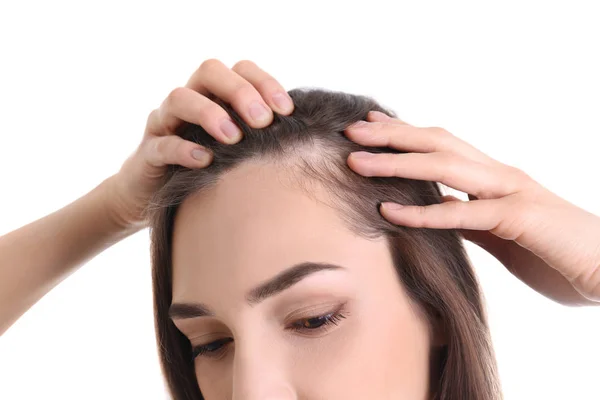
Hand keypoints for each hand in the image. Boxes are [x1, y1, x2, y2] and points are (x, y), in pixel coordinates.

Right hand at [106, 59, 293, 229]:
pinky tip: (204, 160)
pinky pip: (161, 143)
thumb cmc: (210, 167)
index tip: (286, 111)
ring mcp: (165, 123)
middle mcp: (190, 100)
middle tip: (262, 121)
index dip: (264, 83)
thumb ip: (263, 136)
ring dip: (210, 114)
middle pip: (209, 71)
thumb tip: (308, 136)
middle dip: (239, 92)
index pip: (241, 69)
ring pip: (179, 98)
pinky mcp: (148, 152)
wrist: (159, 194)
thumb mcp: (239, 148)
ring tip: (233, 138)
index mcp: (215, 94)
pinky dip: (181, 149)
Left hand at [345, 111, 599, 305]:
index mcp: (493, 177)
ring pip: (445, 167)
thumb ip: (468, 217)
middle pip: (436, 144)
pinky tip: (389, 210)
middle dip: (391, 136)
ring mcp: (509, 193)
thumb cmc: (553, 251)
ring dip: (396, 163)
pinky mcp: (518, 220)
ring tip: (356, 162)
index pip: (441, 145)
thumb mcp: (499, 232)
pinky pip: (464, 214)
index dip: (404, 133)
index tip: (369, 125)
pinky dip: (424, 212)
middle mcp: (498, 176)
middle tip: (351, 132)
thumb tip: (438, 207)